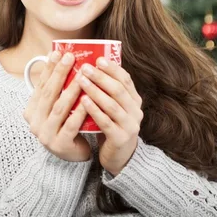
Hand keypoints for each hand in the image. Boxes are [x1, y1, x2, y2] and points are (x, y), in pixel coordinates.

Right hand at [23, 51, 90, 162]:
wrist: (71, 157)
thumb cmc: (65, 126)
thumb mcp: (56, 108)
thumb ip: (56, 91)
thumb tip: (62, 61)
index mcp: (31, 111)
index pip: (40, 86)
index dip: (49, 69)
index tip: (57, 53)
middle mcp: (35, 123)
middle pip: (49, 94)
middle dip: (60, 74)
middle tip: (70, 57)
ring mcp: (46, 135)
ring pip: (60, 108)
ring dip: (71, 89)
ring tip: (83, 75)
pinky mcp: (60, 145)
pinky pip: (71, 125)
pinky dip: (79, 111)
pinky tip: (88, 99)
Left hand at [77, 58, 143, 175]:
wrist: (119, 157)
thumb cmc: (111, 126)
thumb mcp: (112, 107)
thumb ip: (107, 91)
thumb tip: (89, 66)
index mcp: (134, 101)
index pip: (125, 80)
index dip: (112, 68)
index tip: (98, 59)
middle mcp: (135, 111)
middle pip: (119, 90)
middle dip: (101, 77)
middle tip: (85, 67)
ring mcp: (130, 126)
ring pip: (112, 105)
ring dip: (95, 91)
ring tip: (81, 80)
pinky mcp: (121, 139)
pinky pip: (106, 122)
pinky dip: (94, 110)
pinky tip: (83, 100)